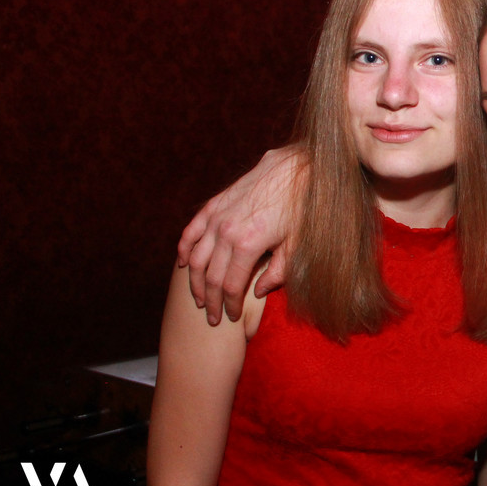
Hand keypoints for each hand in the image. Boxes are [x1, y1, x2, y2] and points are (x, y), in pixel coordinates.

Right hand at [177, 145, 304, 323]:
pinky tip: (182, 264)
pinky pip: (192, 230)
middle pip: (210, 276)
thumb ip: (277, 272)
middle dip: (210, 300)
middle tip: (212, 317)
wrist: (298, 168)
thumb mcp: (297, 245)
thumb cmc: (303, 208)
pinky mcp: (215, 203)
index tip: (232, 318)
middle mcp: (227, 231)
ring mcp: (218, 216)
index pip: (231, 286)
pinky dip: (184, 249)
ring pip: (195, 257)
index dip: (230, 305)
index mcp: (248, 244)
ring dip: (194, 281)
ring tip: (198, 298)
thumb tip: (257, 292)